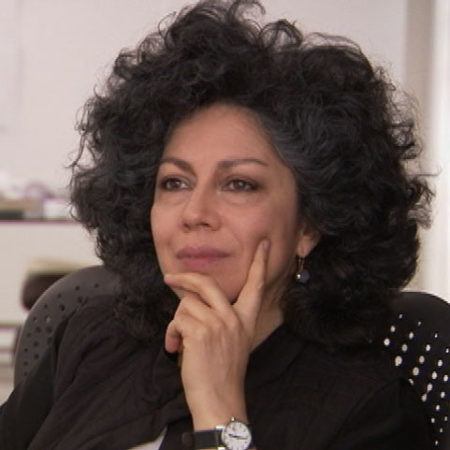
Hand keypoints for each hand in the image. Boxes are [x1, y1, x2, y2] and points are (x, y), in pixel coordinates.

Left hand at [164, 239, 269, 428]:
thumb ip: (220, 319)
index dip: (260, 264)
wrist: (220, 402)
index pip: (255, 286)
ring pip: (186, 305)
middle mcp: (234, 319)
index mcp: (246, 321)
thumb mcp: (231, 342)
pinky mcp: (200, 333)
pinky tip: (174, 349)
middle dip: (186, 278)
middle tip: (170, 278)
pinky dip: (171, 334)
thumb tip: (193, 302)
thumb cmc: (222, 375)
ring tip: (178, 342)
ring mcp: (218, 325)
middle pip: (207, 283)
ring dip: (176, 322)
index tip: (263, 245)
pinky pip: (177, 320)